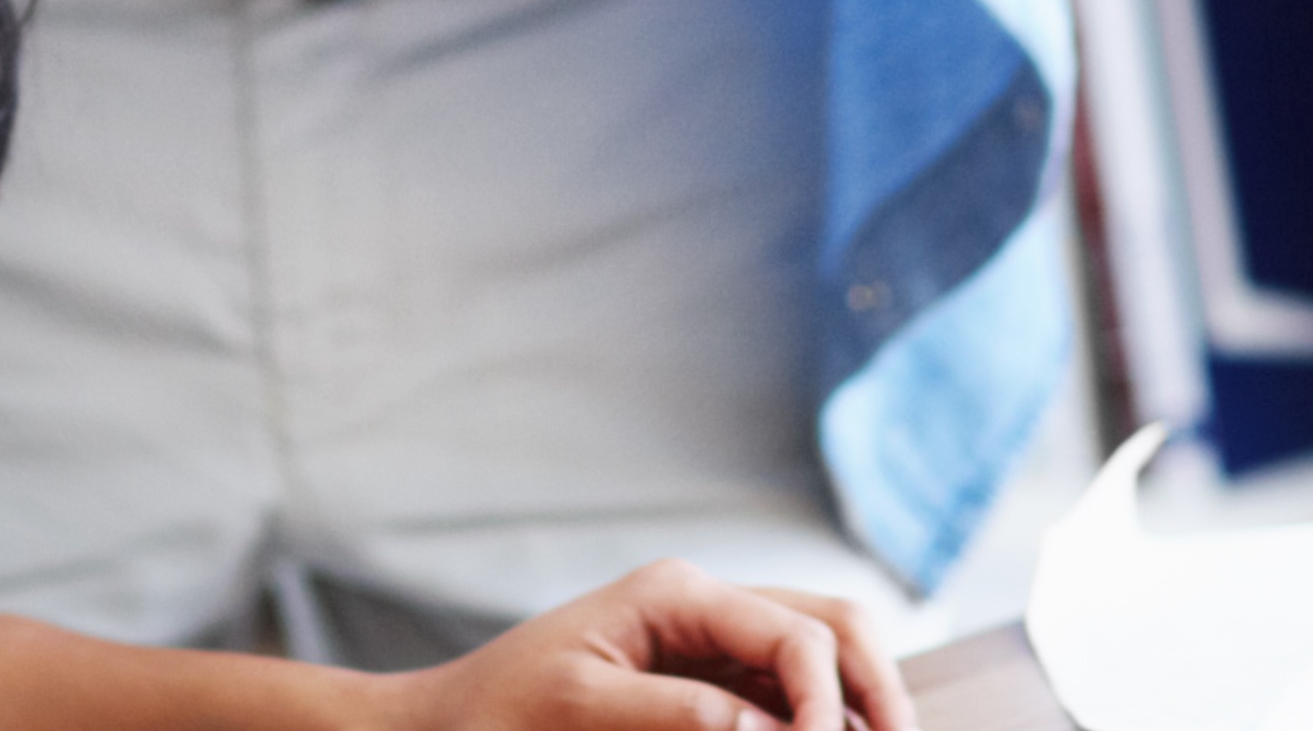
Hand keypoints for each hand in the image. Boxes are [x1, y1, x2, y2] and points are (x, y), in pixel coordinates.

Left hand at [380, 563, 910, 730]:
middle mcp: (706, 605)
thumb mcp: (579, 712)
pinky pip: (782, 694)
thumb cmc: (492, 714)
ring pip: (821, 658)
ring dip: (855, 705)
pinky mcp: (703, 684)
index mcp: (678, 594)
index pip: (799, 636)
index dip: (833, 704)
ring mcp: (709, 642)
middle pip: (835, 628)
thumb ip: (682, 715)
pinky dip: (813, 719)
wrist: (436, 729)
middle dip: (876, 691)